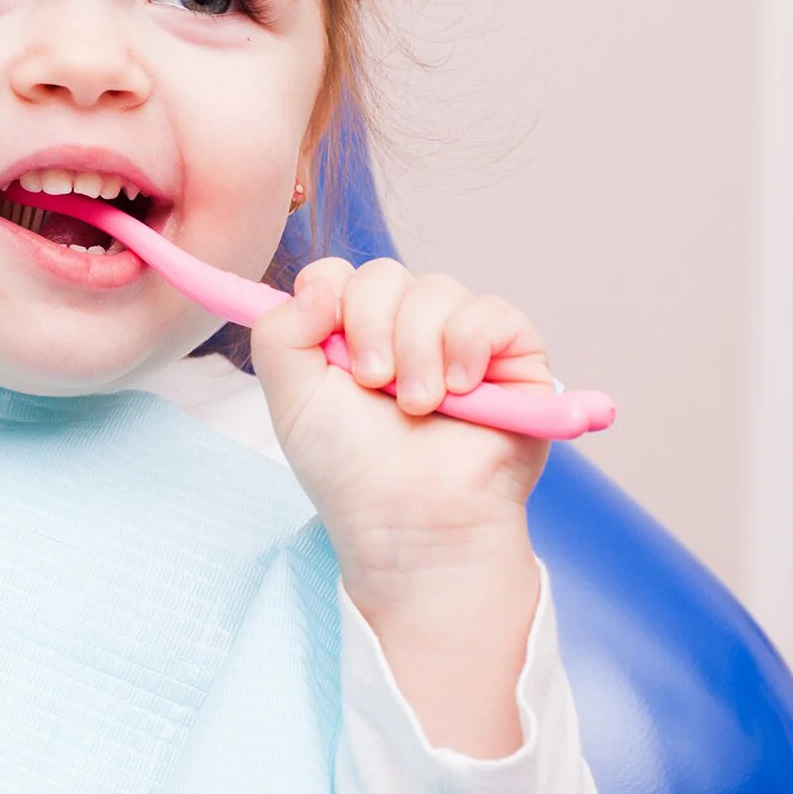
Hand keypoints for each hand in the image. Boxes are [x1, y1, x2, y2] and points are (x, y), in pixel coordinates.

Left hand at [249, 258, 550, 756]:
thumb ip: (278, 329)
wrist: (410, 521)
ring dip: (419, 349)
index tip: (331, 349)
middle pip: (385, 273)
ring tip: (418, 406)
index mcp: (352, 337)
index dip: (331, 297)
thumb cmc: (352, 470)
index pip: (339, 275)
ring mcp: (461, 342)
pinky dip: (469, 346)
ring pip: (438, 289)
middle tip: (374, 384)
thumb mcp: (291, 399)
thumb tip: (319, 282)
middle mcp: (406, 333)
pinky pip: (493, 312)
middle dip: (371, 326)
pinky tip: (460, 392)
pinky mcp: (514, 358)